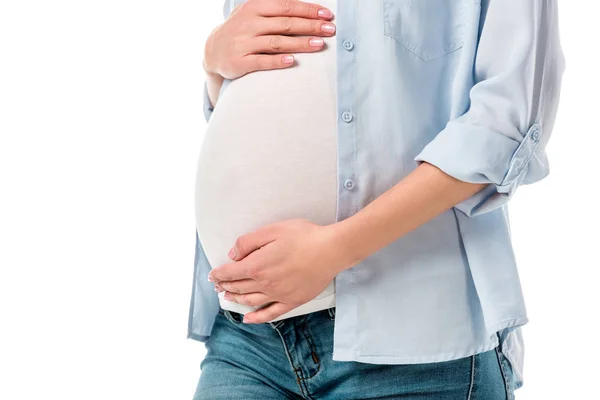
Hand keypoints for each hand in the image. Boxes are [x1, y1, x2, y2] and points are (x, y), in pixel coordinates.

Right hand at [203, 0, 335, 79]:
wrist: (213, 51)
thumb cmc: (242, 30)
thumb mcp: (253, 12)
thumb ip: (275, 8)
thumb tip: (306, 7)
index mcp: (255, 7)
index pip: (287, 6)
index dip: (308, 10)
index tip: (327, 15)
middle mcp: (249, 23)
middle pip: (286, 24)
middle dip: (311, 26)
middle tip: (330, 30)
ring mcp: (243, 43)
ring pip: (277, 42)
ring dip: (300, 43)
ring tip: (319, 45)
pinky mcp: (239, 62)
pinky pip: (262, 61)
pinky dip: (278, 61)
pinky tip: (293, 61)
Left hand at [208, 219, 353, 322]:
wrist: (331, 250)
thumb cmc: (304, 236)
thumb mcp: (272, 230)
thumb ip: (248, 242)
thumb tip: (233, 255)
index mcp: (257, 265)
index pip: (230, 273)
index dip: (218, 274)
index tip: (212, 275)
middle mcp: (265, 283)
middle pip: (238, 287)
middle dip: (225, 286)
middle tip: (218, 285)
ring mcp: (278, 295)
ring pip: (250, 301)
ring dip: (236, 299)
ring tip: (228, 297)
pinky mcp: (292, 301)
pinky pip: (271, 313)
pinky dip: (257, 317)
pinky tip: (249, 319)